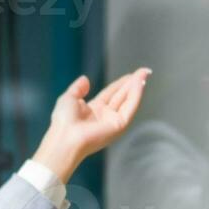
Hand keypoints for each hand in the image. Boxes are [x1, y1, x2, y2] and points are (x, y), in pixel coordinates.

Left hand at [31, 67, 150, 183]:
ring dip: (137, 87)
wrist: (64, 137)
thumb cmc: (63, 122)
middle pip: (122, 96)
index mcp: (93, 111)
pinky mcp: (119, 126)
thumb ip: (77, 88)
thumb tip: (85, 79)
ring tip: (145, 73)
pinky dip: (136, 95)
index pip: (111, 94)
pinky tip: (140, 83)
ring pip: (128, 101)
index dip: (121, 83)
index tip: (132, 74)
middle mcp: (105, 116)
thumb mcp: (68, 98)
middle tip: (145, 71)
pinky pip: (130, 107)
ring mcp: (113, 121)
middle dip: (133, 83)